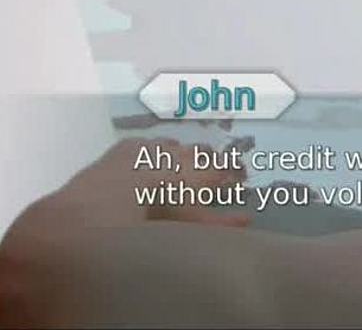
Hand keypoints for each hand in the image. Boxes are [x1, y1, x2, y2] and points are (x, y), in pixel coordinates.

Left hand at [31, 137, 249, 229]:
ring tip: (180, 165)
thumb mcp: (192, 223)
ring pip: (174, 145)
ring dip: (180, 154)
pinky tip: (148, 158)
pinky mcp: (127, 148)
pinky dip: (151, 150)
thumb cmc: (155, 213)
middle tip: (213, 172)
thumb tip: (249, 219)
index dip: (235, 170)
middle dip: (210, 160)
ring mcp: (152, 147)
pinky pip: (146, 144)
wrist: (105, 200)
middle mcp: (180, 153)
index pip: (226, 166)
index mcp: (200, 170)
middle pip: (202, 152)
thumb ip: (221, 222)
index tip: (241, 178)